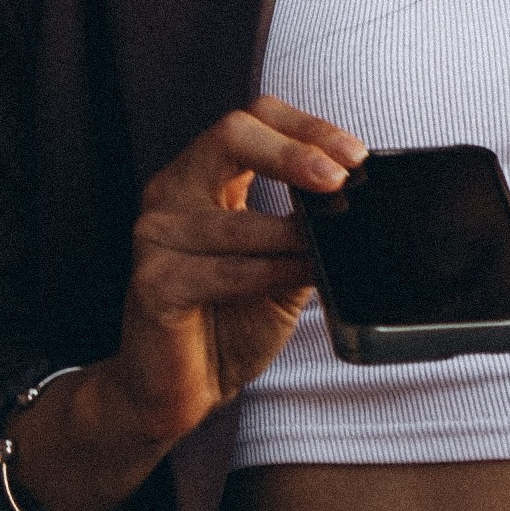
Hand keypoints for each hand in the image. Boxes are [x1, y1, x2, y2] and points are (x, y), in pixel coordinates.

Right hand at [4, 99, 362, 510]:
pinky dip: (271, 271)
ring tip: (330, 247)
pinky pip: (224, 270)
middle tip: (340, 178)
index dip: (306, 127)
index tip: (354, 156)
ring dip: (294, 235)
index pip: (252, 119)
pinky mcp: (152, 282)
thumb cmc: (228, 322)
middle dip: (294, 152)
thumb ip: (308, 229)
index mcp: (201, 176)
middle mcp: (171, 193)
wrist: (176, 390)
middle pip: (231, 135)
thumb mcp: (282, 264)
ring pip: (238, 218)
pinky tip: (300, 274)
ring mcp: (155, 235)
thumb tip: (357, 202)